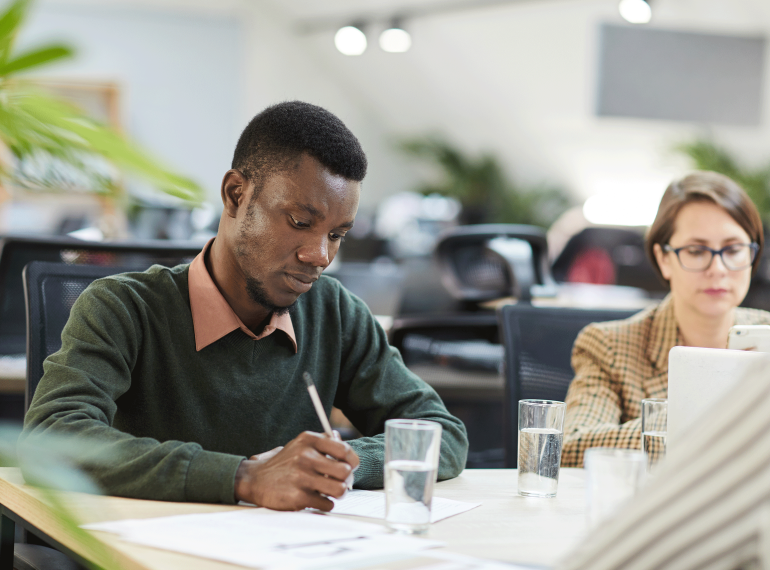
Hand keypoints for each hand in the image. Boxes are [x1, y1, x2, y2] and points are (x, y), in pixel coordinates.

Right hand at [234, 431, 358, 510]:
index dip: (352, 461)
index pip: (343, 450)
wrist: (255, 479)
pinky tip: (317, 499)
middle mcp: (305, 456)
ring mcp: (301, 477)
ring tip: (332, 492)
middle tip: (342, 482)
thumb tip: (345, 446)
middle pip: (345, 471)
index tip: (350, 466)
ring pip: (340, 489)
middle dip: (347, 480)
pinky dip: (326, 504)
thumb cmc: (284, 463)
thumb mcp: (301, 445)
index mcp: (308, 440)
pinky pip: (327, 504)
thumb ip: (324, 444)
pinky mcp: (298, 496)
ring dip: (339, 493)